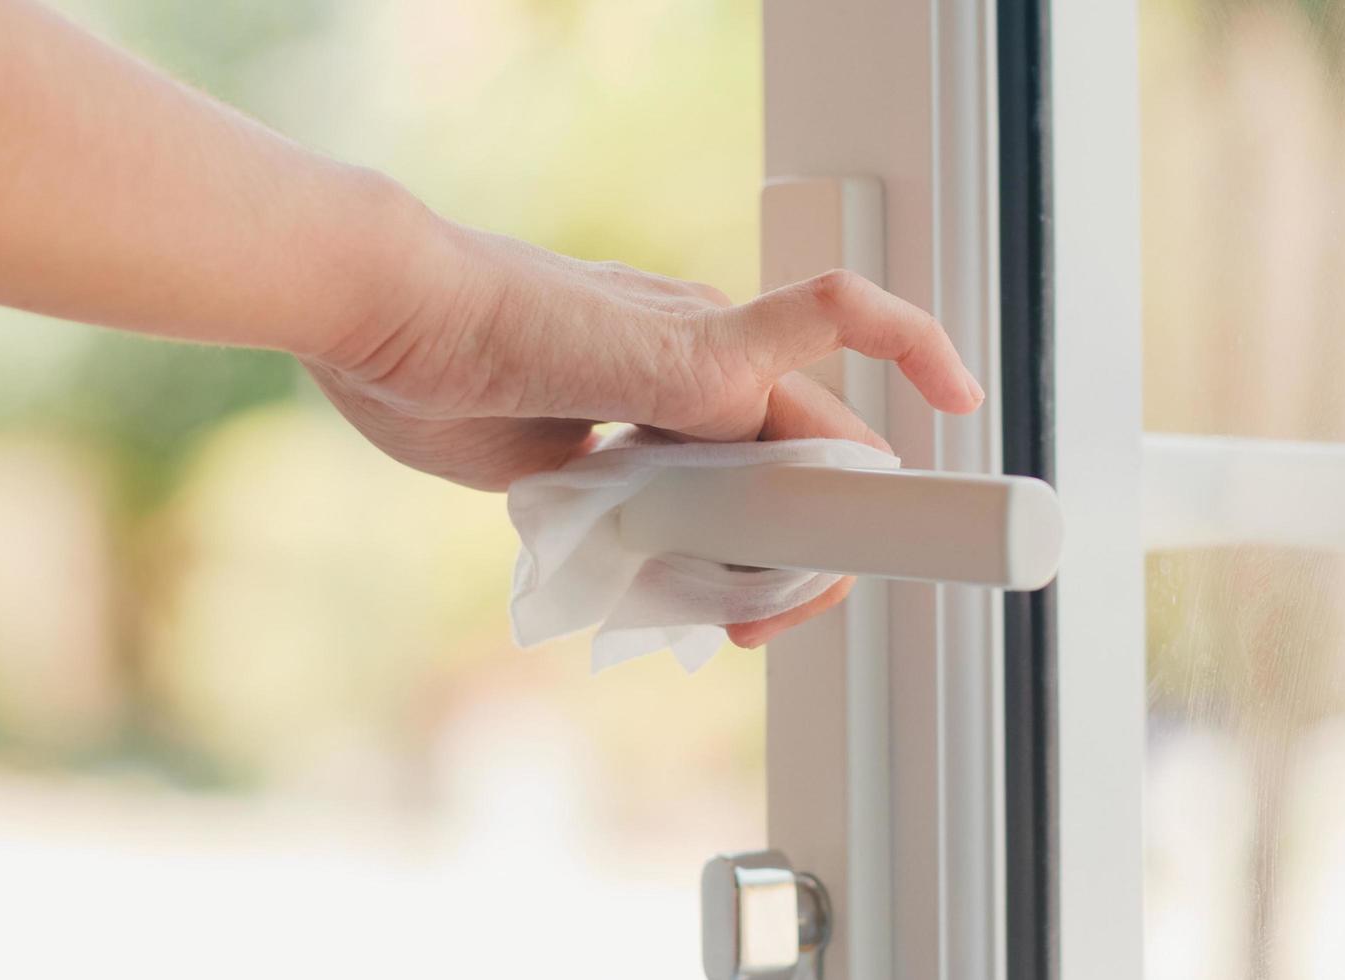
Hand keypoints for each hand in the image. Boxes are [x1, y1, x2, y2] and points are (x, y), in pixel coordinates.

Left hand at [304, 214, 983, 644]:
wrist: (378, 322)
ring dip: (750, 570)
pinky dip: (680, 571)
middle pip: (801, 465)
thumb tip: (772, 417)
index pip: (846, 338)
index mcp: (718, 340)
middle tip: (777, 618)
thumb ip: (694, 378)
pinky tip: (662, 602)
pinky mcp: (596, 466)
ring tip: (727, 629)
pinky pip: (666, 527)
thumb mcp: (608, 350)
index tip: (965, 406)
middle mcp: (697, 380)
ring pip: (739, 505)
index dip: (918, 357)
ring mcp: (647, 425)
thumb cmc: (488, 313)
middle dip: (817, 543)